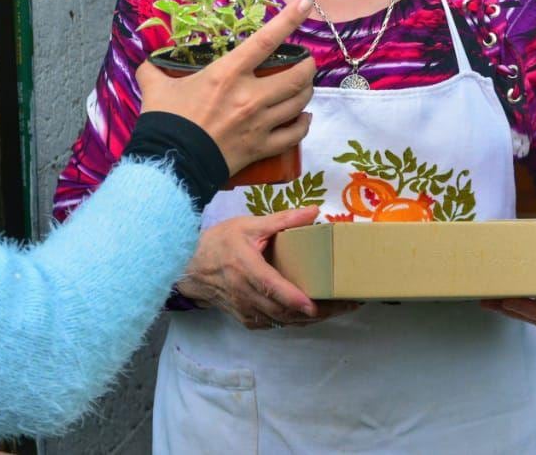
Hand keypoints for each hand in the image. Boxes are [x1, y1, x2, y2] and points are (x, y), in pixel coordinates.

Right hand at [136, 0, 316, 176]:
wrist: (170, 164)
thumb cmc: (165, 122)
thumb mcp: (155, 88)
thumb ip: (154, 70)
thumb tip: (148, 63)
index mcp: (227, 74)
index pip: (265, 40)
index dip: (288, 19)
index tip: (304, 4)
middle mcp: (250, 96)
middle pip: (296, 75)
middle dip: (307, 65)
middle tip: (305, 62)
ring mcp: (259, 123)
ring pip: (300, 102)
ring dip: (306, 91)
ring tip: (303, 86)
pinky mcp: (262, 147)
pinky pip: (295, 134)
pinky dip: (304, 124)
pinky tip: (304, 118)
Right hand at [178, 208, 360, 328]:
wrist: (189, 269)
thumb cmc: (219, 243)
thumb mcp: (248, 226)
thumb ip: (282, 220)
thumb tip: (314, 211)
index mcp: (245, 268)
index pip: (271, 287)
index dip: (292, 298)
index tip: (314, 305)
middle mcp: (245, 294)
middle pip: (283, 310)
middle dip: (316, 311)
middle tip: (346, 304)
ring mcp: (245, 310)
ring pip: (282, 321)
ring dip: (310, 319)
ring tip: (338, 310)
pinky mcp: (246, 319)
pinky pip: (274, 324)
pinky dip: (294, 321)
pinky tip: (313, 315)